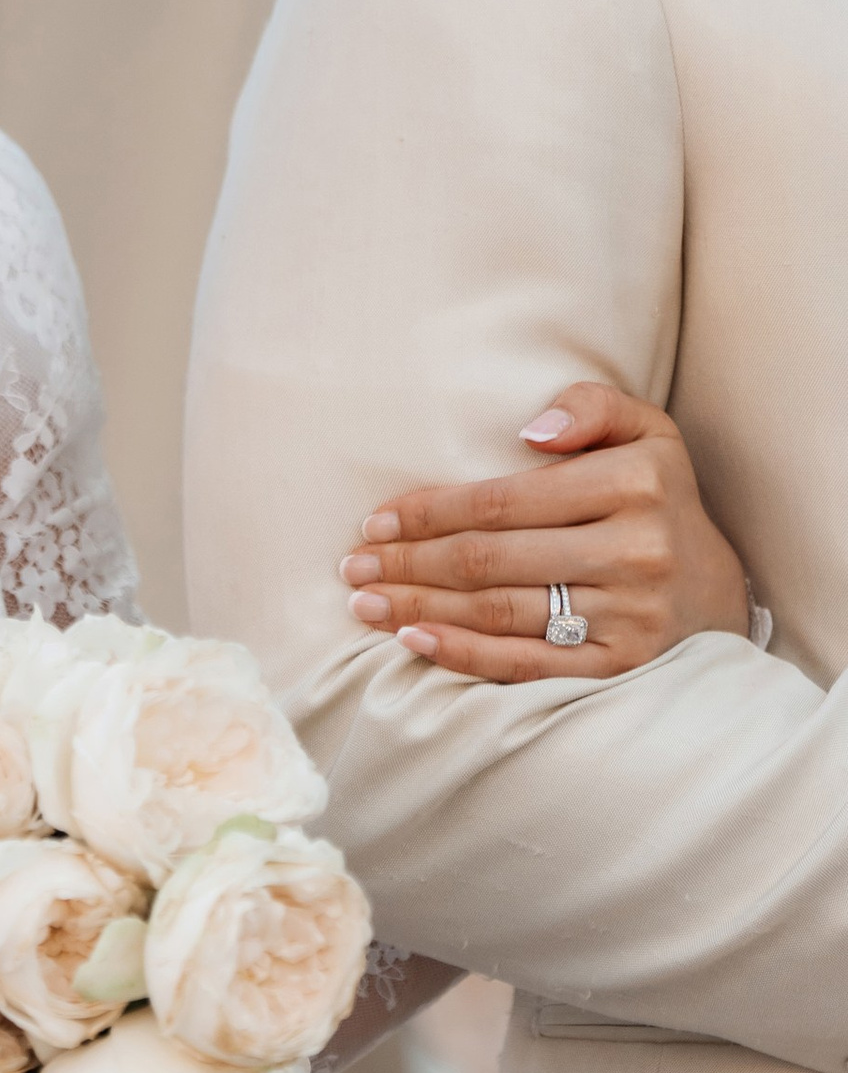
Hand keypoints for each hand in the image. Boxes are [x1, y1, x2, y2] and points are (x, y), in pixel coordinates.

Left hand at [339, 381, 750, 682]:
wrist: (718, 589)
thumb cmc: (658, 498)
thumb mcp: (645, 431)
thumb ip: (591, 406)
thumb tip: (529, 431)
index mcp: (632, 484)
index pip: (502, 501)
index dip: (428, 513)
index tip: (374, 522)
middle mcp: (634, 550)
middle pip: (490, 559)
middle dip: (409, 563)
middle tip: (353, 568)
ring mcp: (629, 614)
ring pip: (499, 611)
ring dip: (420, 608)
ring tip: (366, 605)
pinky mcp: (621, 666)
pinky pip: (528, 663)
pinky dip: (464, 654)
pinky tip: (414, 642)